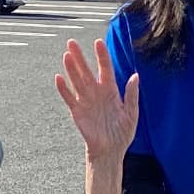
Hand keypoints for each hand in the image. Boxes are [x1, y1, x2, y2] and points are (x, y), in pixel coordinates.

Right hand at [55, 38, 138, 168]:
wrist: (110, 151)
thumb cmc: (122, 133)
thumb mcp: (131, 114)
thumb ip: (132, 95)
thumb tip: (135, 76)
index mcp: (111, 91)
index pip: (105, 69)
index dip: (102, 56)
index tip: (98, 42)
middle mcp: (97, 93)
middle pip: (86, 71)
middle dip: (80, 57)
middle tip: (71, 42)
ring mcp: (86, 101)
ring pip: (76, 81)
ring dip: (71, 68)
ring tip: (66, 55)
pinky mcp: (77, 111)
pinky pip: (69, 97)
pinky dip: (63, 88)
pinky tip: (58, 77)